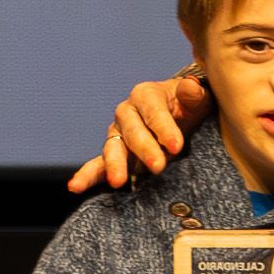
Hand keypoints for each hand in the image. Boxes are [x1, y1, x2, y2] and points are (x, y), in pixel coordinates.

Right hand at [66, 70, 212, 191]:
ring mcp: (118, 135)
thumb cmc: (190, 107)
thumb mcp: (198, 99)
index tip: (177, 146)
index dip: (164, 128)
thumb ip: (194, 94)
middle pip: (131, 131)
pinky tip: (75, 186)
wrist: (182, 117)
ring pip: (112, 148)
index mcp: (145, 95)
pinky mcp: (115, 155)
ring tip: (118, 181)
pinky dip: (87, 175)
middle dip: (144, 149)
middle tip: (158, 166)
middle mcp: (127, 113)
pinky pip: (98, 165)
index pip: (153, 111)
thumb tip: (191, 87)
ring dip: (115, 164)